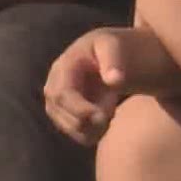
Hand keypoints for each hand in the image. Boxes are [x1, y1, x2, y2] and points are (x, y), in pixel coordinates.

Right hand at [43, 27, 168, 145]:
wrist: (124, 58)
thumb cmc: (119, 48)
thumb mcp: (117, 46)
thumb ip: (113, 60)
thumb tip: (113, 81)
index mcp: (64, 65)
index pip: (60, 94)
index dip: (79, 110)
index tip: (105, 117)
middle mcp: (55, 84)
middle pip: (59, 112)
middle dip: (86, 120)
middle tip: (113, 114)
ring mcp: (60, 101)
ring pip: (68, 126)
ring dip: (92, 127)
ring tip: (113, 109)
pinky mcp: (68, 115)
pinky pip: (77, 133)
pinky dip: (94, 132)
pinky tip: (108, 117)